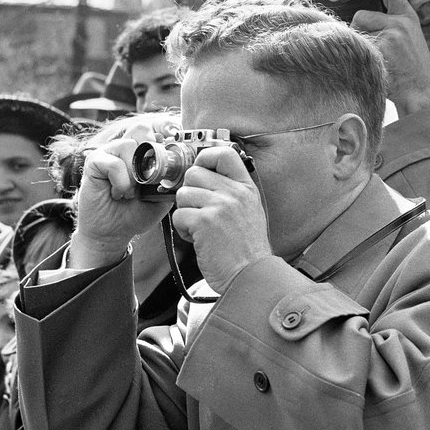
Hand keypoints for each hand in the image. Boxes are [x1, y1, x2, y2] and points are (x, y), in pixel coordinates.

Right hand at [70, 122, 173, 268]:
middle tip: (148, 180)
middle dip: (150, 156)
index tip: (169, 153)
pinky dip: (121, 182)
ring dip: (134, 174)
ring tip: (131, 192)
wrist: (112, 233)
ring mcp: (108, 152)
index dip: (164, 136)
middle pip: (142, 130)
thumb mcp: (161, 198)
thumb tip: (185, 167)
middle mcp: (125, 148)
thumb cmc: (136, 213)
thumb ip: (172, 181)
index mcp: (142, 152)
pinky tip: (118, 193)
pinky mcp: (94, 162)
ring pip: (128, 146)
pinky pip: (114, 163)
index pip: (155, 129)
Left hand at [172, 147, 272, 292]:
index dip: (205, 158)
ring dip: (186, 214)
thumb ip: (231, 192)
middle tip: (200, 212)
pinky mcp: (204, 222)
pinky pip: (179, 215)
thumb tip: (202, 176)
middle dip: (190, 193)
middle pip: (194, 173)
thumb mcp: (249, 212)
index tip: (201, 171)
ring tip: (202, 230)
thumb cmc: (246, 250)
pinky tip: (199, 240)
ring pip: (183, 194)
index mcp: (246, 188)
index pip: (223, 153)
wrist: (250, 276)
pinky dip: (184, 230)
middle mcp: (234, 193)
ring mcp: (219, 206)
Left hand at [351, 0, 429, 116]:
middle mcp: (400, 23)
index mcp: (409, 18)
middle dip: (358, 30)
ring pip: (356, 32)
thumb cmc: (414, 71)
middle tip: (370, 47)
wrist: (421, 93)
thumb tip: (365, 19)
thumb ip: (393, 26)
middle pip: (362, 15)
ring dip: (358, 44)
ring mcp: (390, 36)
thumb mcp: (410, 40)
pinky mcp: (380, 50)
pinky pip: (357, 48)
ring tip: (375, 59)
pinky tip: (374, 67)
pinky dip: (358, 58)